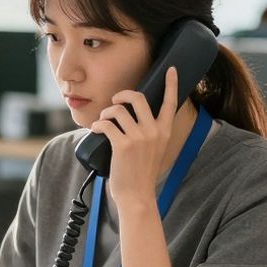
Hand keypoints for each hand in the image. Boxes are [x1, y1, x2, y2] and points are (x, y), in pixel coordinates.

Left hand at [89, 66, 179, 209]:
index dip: (171, 84)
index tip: (171, 69)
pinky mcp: (123, 145)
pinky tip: (95, 129)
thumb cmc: (142, 175)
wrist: (137, 196)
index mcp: (165, 132)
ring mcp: (139, 137)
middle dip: (123, 94)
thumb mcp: (155, 151)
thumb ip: (150, 134)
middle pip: (138, 98)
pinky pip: (106, 124)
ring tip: (103, 121)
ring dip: (106, 112)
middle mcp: (154, 131)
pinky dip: (97, 125)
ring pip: (118, 110)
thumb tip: (133, 117)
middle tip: (115, 101)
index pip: (171, 103)